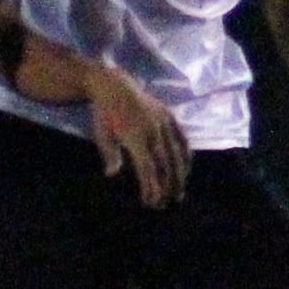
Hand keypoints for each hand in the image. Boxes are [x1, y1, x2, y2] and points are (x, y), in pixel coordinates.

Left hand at [88, 71, 191, 209]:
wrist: (113, 85)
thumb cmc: (104, 113)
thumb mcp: (102, 134)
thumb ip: (109, 154)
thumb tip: (111, 174)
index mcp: (136, 137)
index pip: (148, 169)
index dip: (151, 187)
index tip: (151, 202)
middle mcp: (153, 131)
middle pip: (165, 165)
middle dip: (166, 187)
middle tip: (165, 204)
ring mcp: (163, 122)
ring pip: (177, 154)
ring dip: (180, 176)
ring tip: (179, 193)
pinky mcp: (169, 115)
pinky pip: (182, 138)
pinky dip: (186, 154)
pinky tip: (186, 168)